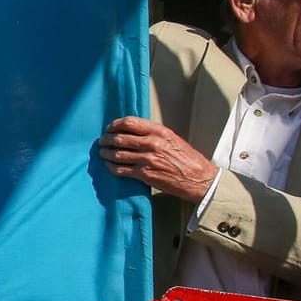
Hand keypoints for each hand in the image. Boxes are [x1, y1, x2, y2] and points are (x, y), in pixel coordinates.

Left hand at [100, 116, 217, 202]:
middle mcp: (152, 143)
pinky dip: (111, 167)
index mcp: (159, 132)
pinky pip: (121, 170)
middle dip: (107, 139)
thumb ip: (153, 133)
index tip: (109, 128)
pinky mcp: (144, 174)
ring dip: (106, 153)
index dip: (115, 124)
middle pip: (119, 138)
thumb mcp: (171, 138)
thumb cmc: (186, 158)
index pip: (129, 122)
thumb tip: (132, 130)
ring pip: (117, 154)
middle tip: (102, 141)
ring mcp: (147, 159)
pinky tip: (109, 165)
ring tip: (102, 153)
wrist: (198, 178)